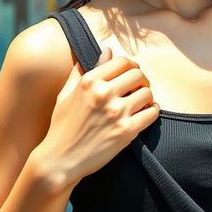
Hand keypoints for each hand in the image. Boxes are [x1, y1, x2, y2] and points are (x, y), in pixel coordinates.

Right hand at [37, 46, 158, 187]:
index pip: (122, 62)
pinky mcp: (126, 131)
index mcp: (89, 81)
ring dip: (147, 96)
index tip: (131, 73)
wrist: (59, 161)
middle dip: (141, 80)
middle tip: (139, 87)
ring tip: (141, 102)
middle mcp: (103, 93)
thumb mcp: (67, 94)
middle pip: (138, 74)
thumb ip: (84, 70)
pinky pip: (152, 113)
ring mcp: (116, 112)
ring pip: (147, 93)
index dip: (131, 66)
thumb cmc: (62, 127)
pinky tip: (146, 113)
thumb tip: (106, 51)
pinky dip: (152, 111)